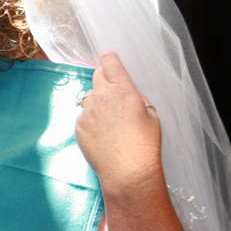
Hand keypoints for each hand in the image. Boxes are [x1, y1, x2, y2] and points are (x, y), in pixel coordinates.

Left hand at [75, 52, 161, 192]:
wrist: (127, 171)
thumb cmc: (144, 144)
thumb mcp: (151, 115)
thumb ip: (137, 98)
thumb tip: (128, 94)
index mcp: (122, 90)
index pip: (109, 61)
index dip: (110, 59)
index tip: (111, 62)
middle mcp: (101, 96)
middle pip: (97, 74)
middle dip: (104, 79)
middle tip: (114, 94)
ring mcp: (87, 111)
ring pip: (90, 97)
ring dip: (98, 103)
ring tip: (111, 123)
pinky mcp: (78, 126)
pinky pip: (84, 116)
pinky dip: (91, 121)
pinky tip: (103, 135)